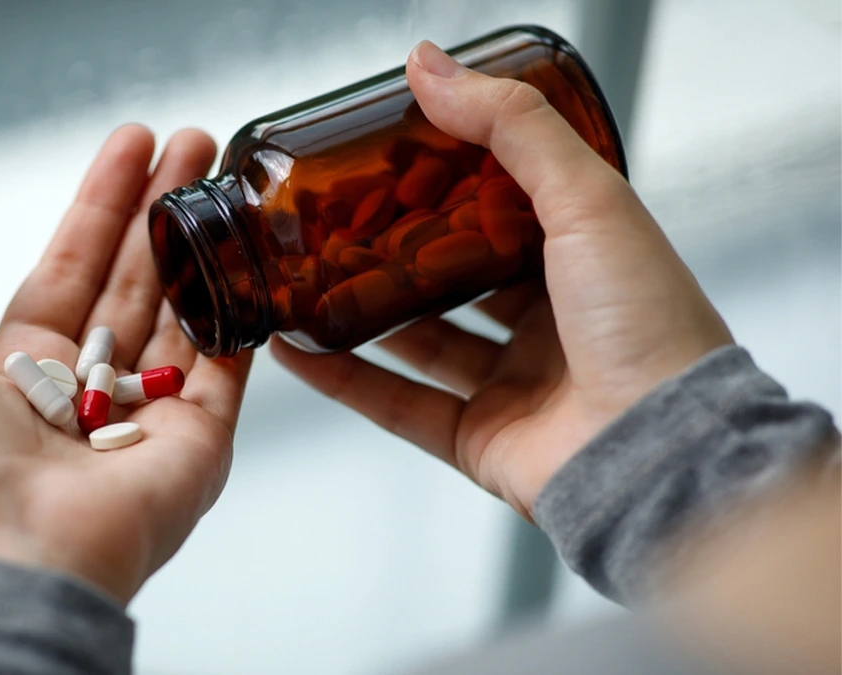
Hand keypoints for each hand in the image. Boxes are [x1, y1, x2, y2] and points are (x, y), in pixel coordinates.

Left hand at [0, 125, 251, 604]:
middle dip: (163, 208)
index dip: (100, 206)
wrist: (4, 550)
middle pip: (135, 278)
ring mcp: (149, 411)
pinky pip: (227, 364)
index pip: (71, 267)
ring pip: (184, 308)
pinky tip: (254, 253)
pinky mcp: (199, 439)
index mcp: (23, 370)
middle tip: (193, 143)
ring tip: (228, 175)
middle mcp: (90, 388)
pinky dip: (243, 311)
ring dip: (206, 241)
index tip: (130, 147)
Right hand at [272, 42, 733, 518]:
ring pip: (421, 342)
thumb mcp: (587, 199)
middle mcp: (550, 324)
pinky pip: (397, 405)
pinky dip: (345, 380)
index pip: (508, 210)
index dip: (452, 180)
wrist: (659, 453)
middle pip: (457, 278)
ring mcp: (512, 384)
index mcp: (586, 263)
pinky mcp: (478, 438)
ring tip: (307, 280)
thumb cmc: (650, 330)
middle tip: (342, 218)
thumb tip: (431, 66)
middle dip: (398, 249)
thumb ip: (511, 127)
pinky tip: (300, 351)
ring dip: (363, 312)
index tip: (395, 154)